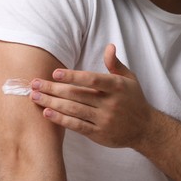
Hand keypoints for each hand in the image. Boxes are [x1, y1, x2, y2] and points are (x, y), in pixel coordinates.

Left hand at [30, 44, 152, 147]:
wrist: (145, 129)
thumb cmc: (134, 99)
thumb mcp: (129, 79)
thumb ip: (115, 64)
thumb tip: (109, 46)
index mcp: (117, 87)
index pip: (92, 80)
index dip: (72, 76)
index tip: (54, 73)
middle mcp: (110, 103)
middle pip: (76, 95)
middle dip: (53, 89)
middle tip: (34, 84)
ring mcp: (104, 120)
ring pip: (73, 110)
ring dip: (52, 103)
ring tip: (35, 97)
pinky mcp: (99, 134)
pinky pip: (77, 126)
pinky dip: (61, 120)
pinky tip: (47, 113)